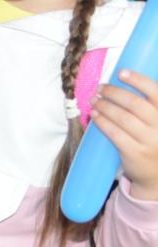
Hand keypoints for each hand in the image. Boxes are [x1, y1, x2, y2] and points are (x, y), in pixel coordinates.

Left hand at [94, 70, 157, 200]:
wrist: (156, 173)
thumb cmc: (153, 138)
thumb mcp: (157, 120)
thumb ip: (148, 104)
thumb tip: (123, 78)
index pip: (156, 92)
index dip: (138, 80)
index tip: (121, 73)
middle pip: (135, 103)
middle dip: (113, 92)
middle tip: (100, 88)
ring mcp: (150, 141)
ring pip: (122, 118)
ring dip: (104, 105)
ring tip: (94, 100)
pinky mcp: (135, 153)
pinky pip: (114, 133)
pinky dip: (102, 121)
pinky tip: (95, 115)